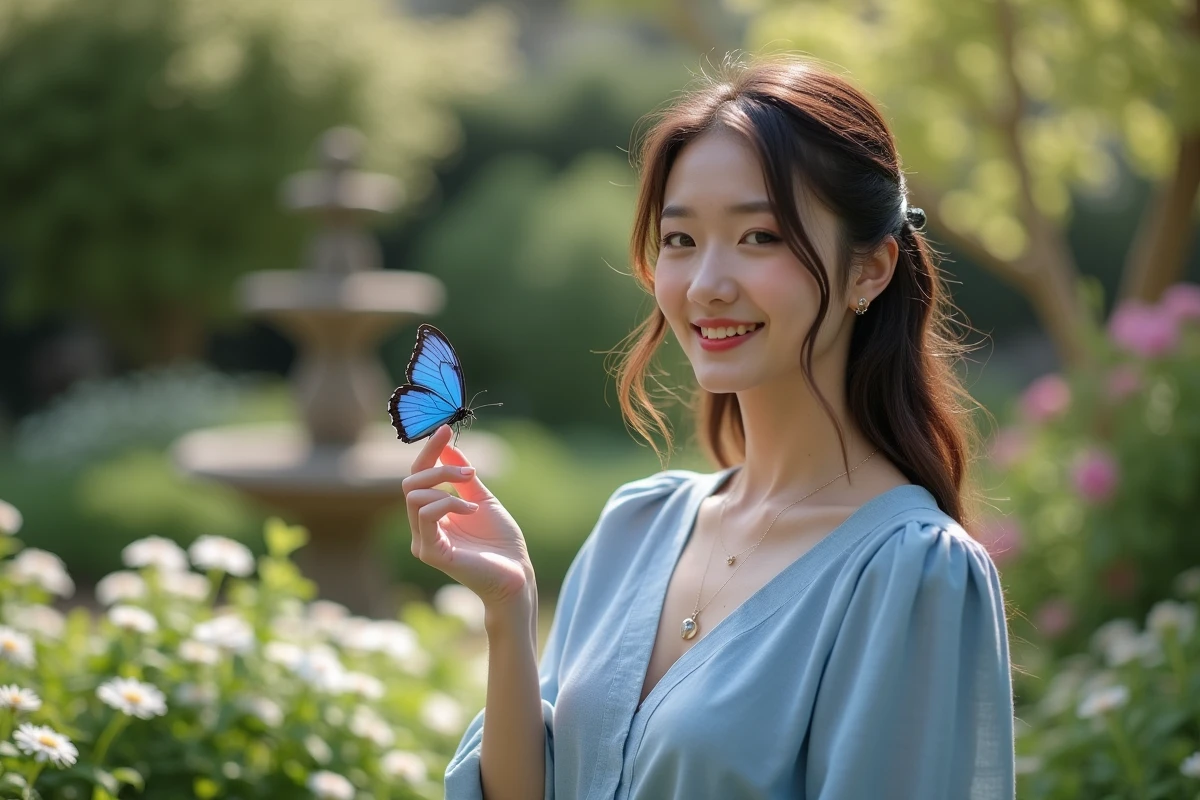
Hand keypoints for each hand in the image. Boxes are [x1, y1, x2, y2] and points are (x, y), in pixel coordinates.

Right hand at [402, 425, 532, 608]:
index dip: (429, 451)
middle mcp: (421, 528)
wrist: (517, 573)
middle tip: (470, 473)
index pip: (417, 476)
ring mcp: (423, 542)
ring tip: (473, 499)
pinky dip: (449, 504)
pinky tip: (471, 511)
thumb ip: (462, 476)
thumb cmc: (501, 541)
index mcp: (432, 514)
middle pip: (410, 483)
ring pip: (414, 496)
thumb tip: (447, 446)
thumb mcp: (481, 498)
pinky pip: (426, 515)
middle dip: (438, 469)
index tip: (445, 429)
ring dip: (445, 485)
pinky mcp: (431, 553)